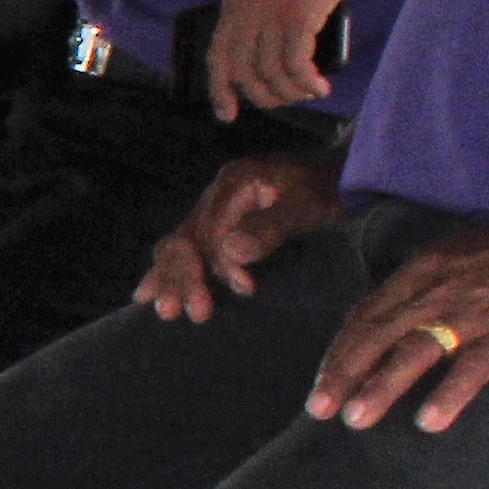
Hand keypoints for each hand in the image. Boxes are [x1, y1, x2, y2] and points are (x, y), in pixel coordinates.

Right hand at [137, 153, 347, 321]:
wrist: (338, 175)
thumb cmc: (326, 190)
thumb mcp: (305, 206)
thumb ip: (269, 226)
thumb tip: (230, 252)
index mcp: (233, 185)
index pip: (211, 231)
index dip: (220, 264)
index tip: (245, 288)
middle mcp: (216, 196)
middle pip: (185, 238)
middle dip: (181, 277)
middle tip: (182, 313)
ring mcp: (214, 210)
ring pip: (179, 246)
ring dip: (170, 279)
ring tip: (164, 311)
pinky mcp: (220, 225)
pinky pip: (186, 248)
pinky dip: (169, 272)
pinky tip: (149, 293)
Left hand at [209, 0, 372, 117]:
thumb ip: (262, 4)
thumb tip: (270, 46)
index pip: (216, 55)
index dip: (219, 90)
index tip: (227, 114)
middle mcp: (245, 8)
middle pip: (242, 72)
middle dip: (263, 97)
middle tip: (287, 101)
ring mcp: (270, 11)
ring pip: (269, 73)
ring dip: (290, 92)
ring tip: (310, 92)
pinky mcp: (299, 13)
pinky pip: (294, 64)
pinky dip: (306, 82)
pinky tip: (319, 86)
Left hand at [309, 221, 488, 433]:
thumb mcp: (457, 256)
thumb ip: (424, 284)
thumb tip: (394, 313)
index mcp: (421, 271)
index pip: (367, 314)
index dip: (342, 349)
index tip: (323, 379)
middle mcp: (436, 291)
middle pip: (376, 336)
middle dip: (343, 374)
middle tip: (318, 409)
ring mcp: (470, 314)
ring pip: (411, 354)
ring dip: (379, 388)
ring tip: (356, 419)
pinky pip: (469, 370)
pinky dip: (446, 397)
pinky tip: (428, 423)